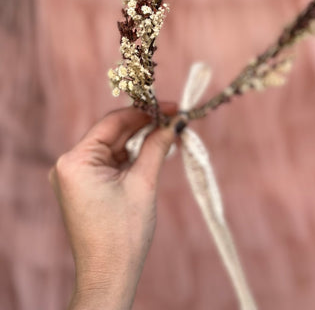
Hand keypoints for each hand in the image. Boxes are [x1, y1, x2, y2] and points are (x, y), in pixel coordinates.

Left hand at [49, 105, 175, 309]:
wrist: (110, 276)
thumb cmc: (123, 234)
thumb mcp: (143, 183)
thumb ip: (156, 146)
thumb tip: (174, 122)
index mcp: (75, 161)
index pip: (113, 122)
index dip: (145, 112)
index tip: (172, 107)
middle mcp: (69, 165)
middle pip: (113, 133)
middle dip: (145, 126)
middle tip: (176, 118)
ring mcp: (74, 177)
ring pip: (114, 146)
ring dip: (141, 141)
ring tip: (170, 133)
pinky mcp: (84, 187)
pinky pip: (111, 161)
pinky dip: (132, 156)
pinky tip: (155, 149)